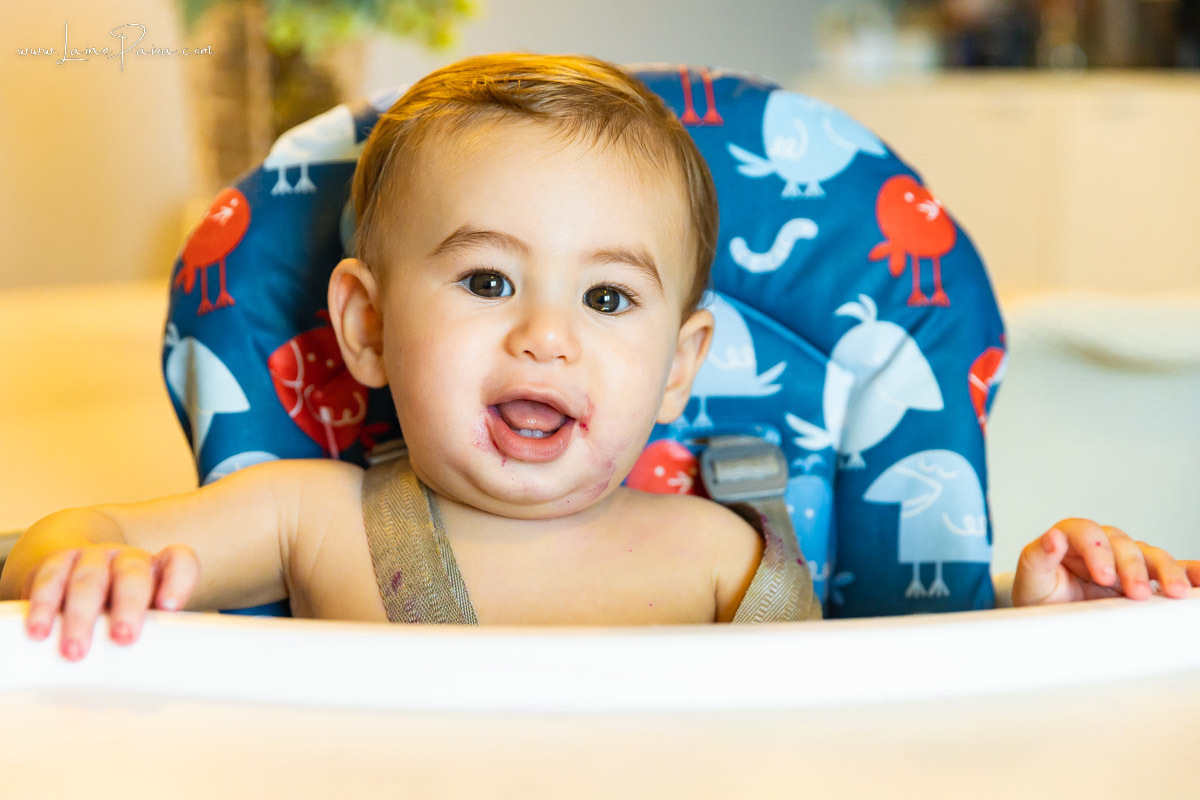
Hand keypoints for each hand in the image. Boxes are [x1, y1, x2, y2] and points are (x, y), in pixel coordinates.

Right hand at [21, 543, 198, 659]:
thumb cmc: (114, 607)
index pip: (179, 561)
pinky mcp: (58, 561)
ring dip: (81, 615)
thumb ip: (149, 634)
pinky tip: (40, 630)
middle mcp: (127, 559)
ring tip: (75, 651)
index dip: (178, 580)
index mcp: (157, 570)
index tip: (169, 607)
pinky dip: (44, 606)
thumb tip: (154, 673)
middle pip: (133, 574)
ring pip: (89, 578)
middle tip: (123, 638)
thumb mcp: (138, 616)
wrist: (70, 576)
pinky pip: (51, 578)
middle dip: (129, 605)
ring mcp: (93, 556)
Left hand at [1012, 518, 1199, 605]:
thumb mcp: (1031, 577)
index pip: (1087, 532)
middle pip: (1124, 544)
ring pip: (1151, 555)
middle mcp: (1103, 544)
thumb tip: (1052, 538)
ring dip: (1166, 572)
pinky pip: (1173, 568)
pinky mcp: (1144, 576)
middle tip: (1136, 592)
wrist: (1050, 615)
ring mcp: (1126, 559)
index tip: (1103, 577)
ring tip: (1175, 592)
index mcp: (1072, 538)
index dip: (1097, 551)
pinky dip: (1189, 572)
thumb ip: (1038, 556)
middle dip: (1133, 568)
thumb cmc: (1040, 594)